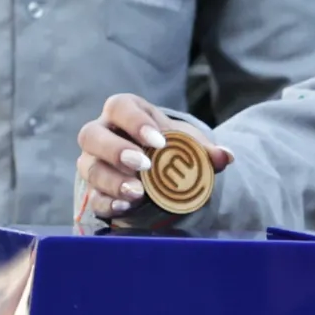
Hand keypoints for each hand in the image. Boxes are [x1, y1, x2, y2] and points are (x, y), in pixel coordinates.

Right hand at [73, 91, 225, 225]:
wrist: (156, 168)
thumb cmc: (167, 145)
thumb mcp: (186, 141)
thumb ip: (205, 148)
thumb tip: (225, 156)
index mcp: (123, 112)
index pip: (119, 107)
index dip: (134, 122)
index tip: (159, 141)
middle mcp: (100, 133)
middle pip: (91, 135)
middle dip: (116, 150)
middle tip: (143, 165)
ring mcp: (92, 162)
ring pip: (89, 167)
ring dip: (112, 180)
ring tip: (138, 193)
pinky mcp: (94, 189)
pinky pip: (92, 196)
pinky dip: (108, 203)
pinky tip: (126, 207)